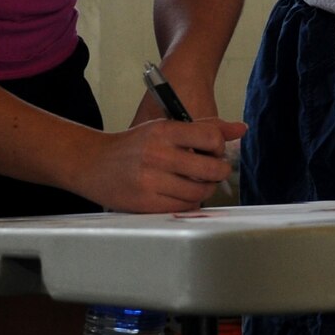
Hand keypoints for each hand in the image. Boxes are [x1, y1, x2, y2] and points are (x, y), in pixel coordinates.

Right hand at [81, 116, 246, 212]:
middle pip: (211, 169)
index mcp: (164, 131)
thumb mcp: (166, 127)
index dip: (219, 147)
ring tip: (197, 182)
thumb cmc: (135, 145)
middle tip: (213, 171)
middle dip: (219, 172)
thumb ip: (205, 127)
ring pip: (200, 191)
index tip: (213, 151)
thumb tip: (242, 129)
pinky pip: (184, 206)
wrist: (92, 163)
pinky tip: (182, 193)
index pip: (211, 138)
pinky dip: (190, 201)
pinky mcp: (146, 203)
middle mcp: (158, 155)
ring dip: (206, 189)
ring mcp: (151, 181)